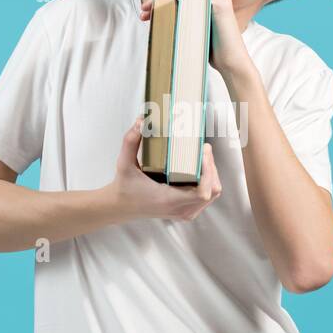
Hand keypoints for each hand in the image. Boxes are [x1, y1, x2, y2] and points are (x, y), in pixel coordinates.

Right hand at [107, 116, 221, 221]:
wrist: (120, 206)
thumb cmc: (124, 186)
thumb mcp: (124, 163)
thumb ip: (130, 141)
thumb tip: (142, 120)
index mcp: (168, 200)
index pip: (202, 192)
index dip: (208, 171)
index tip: (203, 152)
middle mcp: (179, 209)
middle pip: (212, 190)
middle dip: (212, 167)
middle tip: (203, 148)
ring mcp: (184, 213)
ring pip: (212, 194)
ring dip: (212, 174)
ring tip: (203, 156)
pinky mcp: (186, 211)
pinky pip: (207, 197)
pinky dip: (209, 182)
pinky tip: (201, 168)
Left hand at [139, 0, 251, 79]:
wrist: (231, 64)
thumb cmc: (211, 50)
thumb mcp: (193, 30)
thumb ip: (182, 19)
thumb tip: (155, 15)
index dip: (161, 3)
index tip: (145, 13)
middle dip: (158, 2)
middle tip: (142, 12)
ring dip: (162, 3)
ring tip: (147, 14)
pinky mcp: (219, 1)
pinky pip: (190, 1)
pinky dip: (174, 5)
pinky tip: (160, 13)